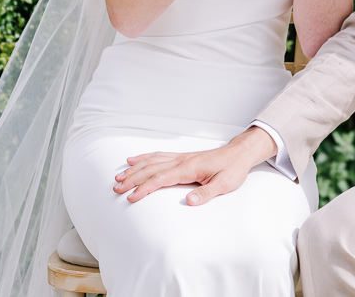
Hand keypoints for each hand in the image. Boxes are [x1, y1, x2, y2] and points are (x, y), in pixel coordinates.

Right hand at [113, 127, 276, 204]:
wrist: (239, 154)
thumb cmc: (232, 170)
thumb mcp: (224, 185)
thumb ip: (206, 194)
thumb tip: (189, 202)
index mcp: (188, 168)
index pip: (161, 178)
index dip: (144, 188)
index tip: (131, 197)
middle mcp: (181, 161)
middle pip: (151, 169)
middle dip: (132, 178)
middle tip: (116, 188)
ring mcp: (180, 157)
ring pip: (151, 161)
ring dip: (134, 169)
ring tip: (118, 176)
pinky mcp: (181, 157)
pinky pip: (158, 156)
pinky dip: (144, 158)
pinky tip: (133, 160)